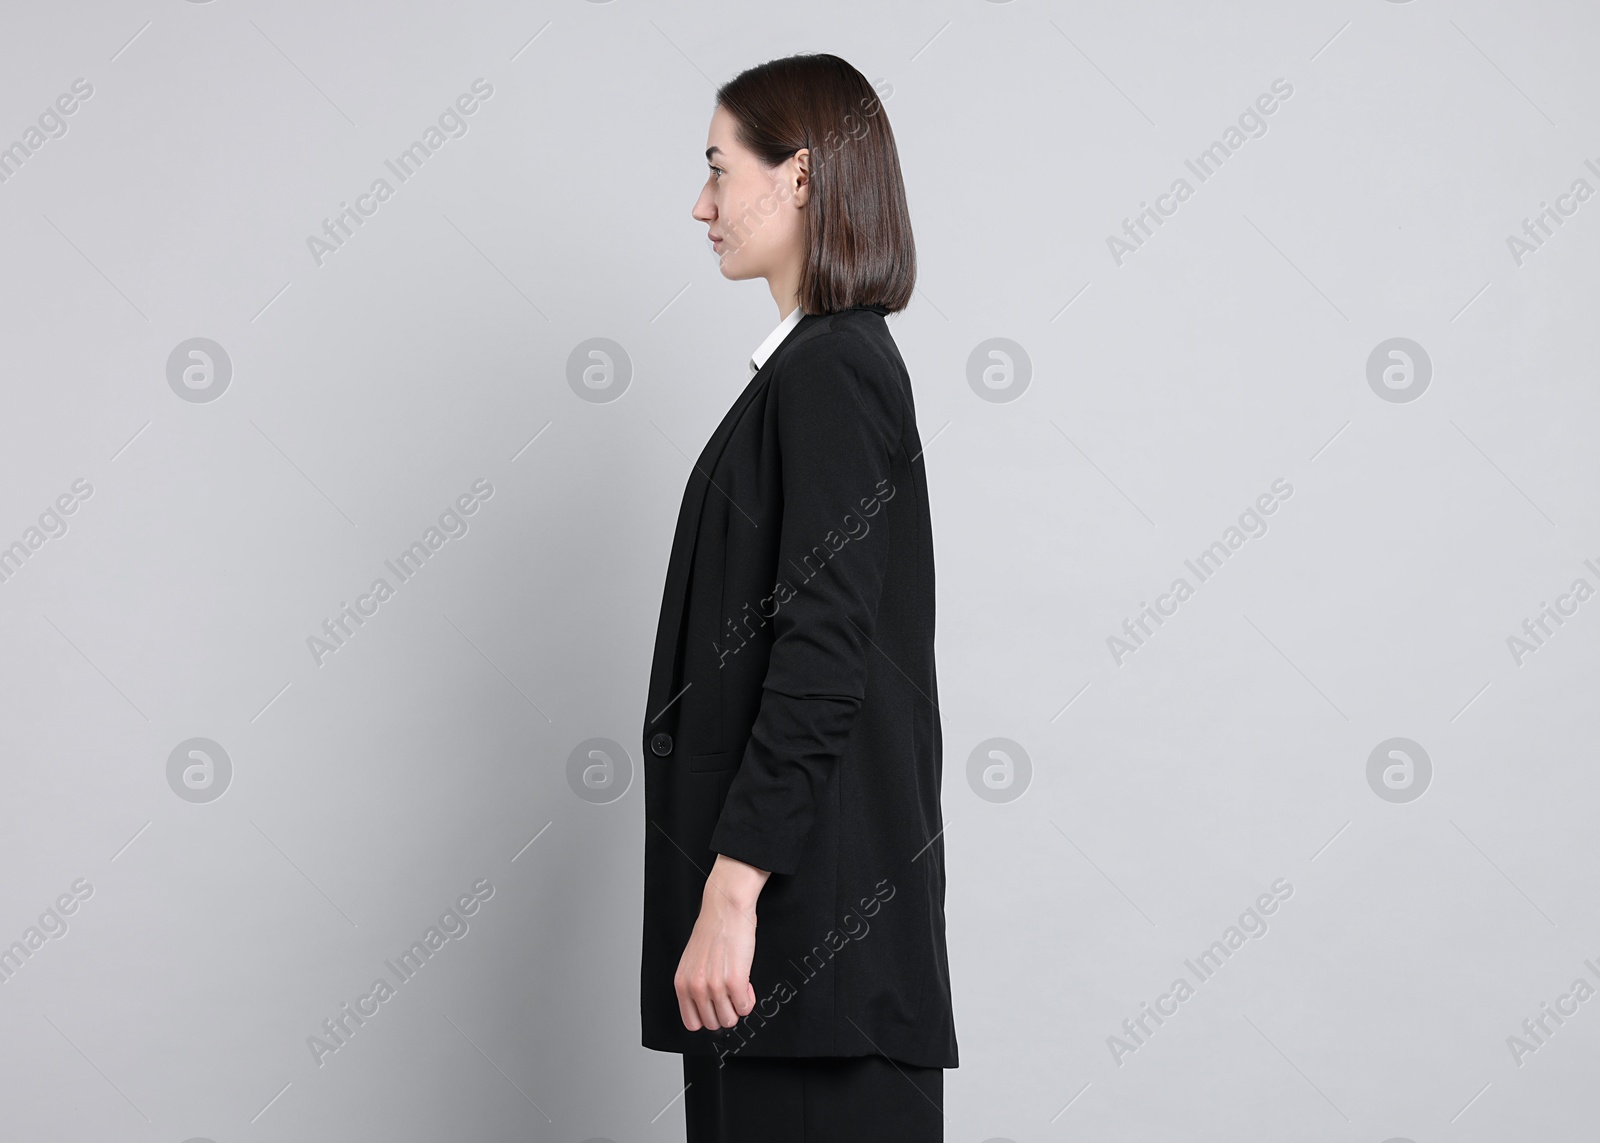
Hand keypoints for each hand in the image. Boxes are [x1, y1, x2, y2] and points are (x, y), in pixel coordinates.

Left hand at [674, 854, 770, 1030]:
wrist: (726, 908)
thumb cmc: (712, 931)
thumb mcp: (693, 962)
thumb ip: (695, 986)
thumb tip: (709, 1008)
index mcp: (682, 984)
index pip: (692, 1023)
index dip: (708, 1016)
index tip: (717, 1006)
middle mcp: (696, 988)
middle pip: (714, 1024)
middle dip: (726, 1011)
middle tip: (731, 993)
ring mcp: (714, 986)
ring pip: (730, 1020)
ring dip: (739, 1006)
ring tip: (739, 986)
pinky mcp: (735, 981)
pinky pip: (746, 1007)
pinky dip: (749, 999)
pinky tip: (747, 982)